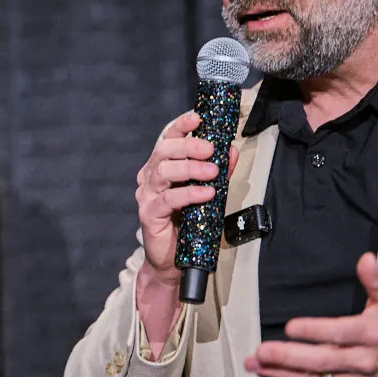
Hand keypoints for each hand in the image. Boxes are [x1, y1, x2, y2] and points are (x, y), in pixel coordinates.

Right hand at [134, 110, 238, 281]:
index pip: (167, 138)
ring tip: (213, 172)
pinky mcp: (148, 213)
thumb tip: (231, 149)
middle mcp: (150, 176)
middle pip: (163, 151)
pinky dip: (189, 194)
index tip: (197, 118)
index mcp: (161, 166)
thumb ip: (218, 170)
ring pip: (164, 171)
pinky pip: (168, 199)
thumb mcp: (207, 192)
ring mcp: (146, 194)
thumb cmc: (188, 223)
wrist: (173, 258)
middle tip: (210, 149)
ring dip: (191, 168)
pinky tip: (205, 194)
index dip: (180, 126)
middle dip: (189, 146)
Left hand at [245, 253, 377, 376]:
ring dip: (282, 374)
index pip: (340, 333)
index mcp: (371, 334)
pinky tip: (269, 375)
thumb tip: (365, 258)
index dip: (315, 331)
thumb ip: (375, 280)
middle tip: (261, 352)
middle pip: (322, 361)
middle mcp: (362, 359)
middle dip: (289, 358)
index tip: (290, 327)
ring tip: (254, 365)